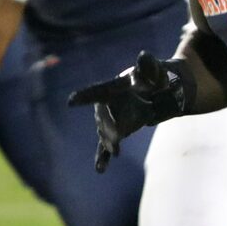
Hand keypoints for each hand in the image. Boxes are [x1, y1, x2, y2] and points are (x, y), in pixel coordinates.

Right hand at [68, 50, 195, 170]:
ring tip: (115, 152)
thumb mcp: (153, 70)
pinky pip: (104, 146)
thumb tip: (143, 56)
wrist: (155, 93)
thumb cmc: (151, 78)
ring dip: (109, 142)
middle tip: (117, 137)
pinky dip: (102, 157)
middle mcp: (104, 105)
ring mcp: (108, 121)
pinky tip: (100, 170)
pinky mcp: (113, 133)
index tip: (71, 101)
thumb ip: (148, 65)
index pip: (96, 91)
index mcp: (111, 88)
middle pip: (103, 118)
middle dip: (108, 127)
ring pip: (105, 133)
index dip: (84, 96)